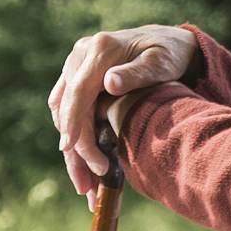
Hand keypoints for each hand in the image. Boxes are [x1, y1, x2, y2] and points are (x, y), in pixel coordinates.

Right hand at [49, 24, 195, 194]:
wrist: (168, 43)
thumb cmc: (169, 53)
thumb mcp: (161, 61)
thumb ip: (136, 73)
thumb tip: (109, 83)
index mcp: (100, 50)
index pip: (79, 90)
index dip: (73, 122)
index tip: (71, 150)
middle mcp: (81, 55)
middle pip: (65, 107)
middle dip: (73, 150)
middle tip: (86, 186)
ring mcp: (75, 67)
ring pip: (61, 113)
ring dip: (71, 152)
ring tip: (85, 187)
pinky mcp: (76, 80)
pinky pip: (67, 112)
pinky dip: (74, 140)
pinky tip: (85, 166)